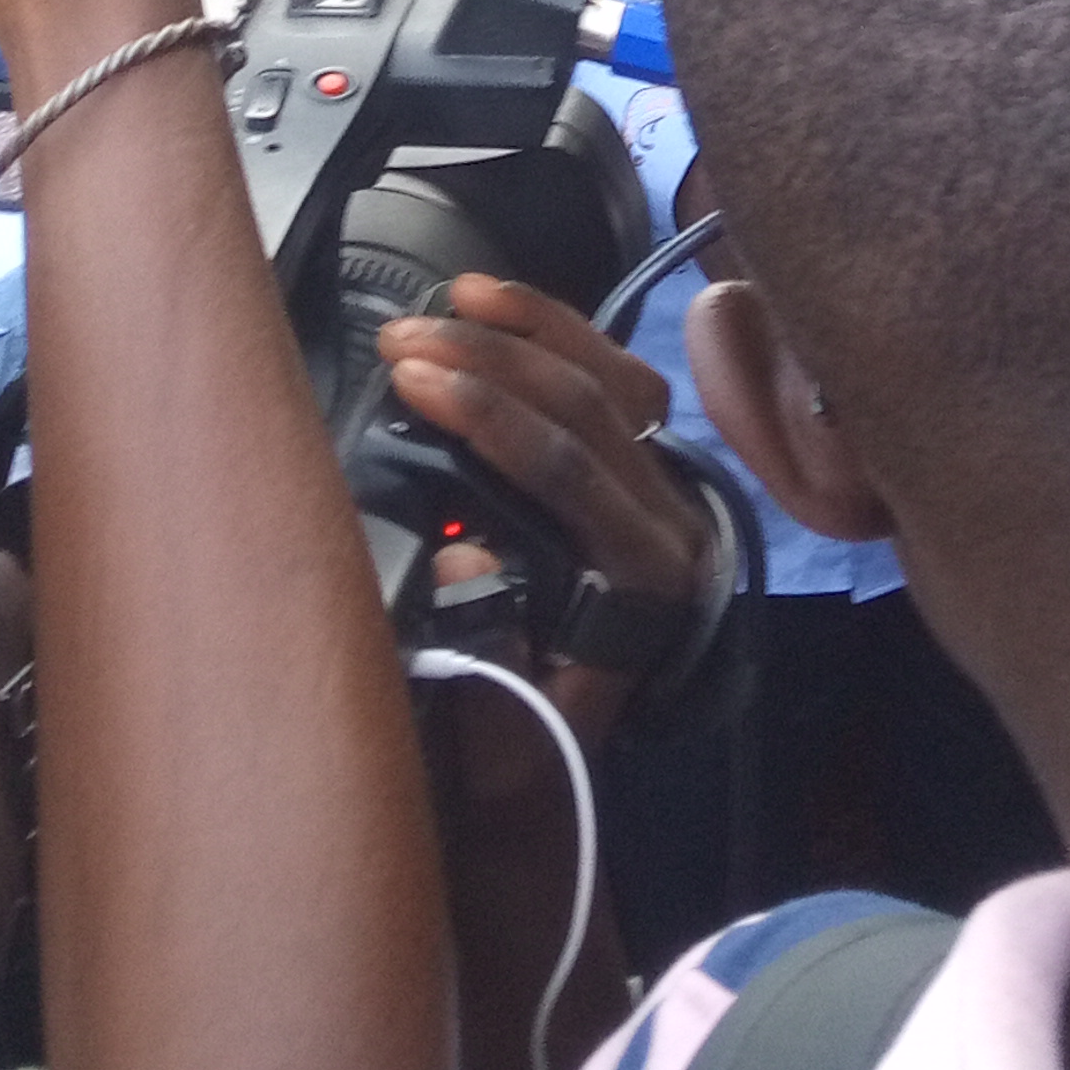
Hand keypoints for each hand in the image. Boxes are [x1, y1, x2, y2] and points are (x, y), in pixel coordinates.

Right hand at [379, 269, 707, 745]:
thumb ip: (482, 659)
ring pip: (607, 378)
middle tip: (400, 339)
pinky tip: (494, 303)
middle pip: (586, 409)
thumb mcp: (496, 739)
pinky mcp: (639, 470)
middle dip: (488, 361)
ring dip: (520, 331)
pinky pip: (612, 376)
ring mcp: (661, 492)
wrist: (564, 767)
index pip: (570, 472)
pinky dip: (554, 331)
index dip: (489, 416)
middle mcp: (669, 528)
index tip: (409, 381)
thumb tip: (464, 550)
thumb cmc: (520, 749)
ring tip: (441, 303)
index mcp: (642, 587)